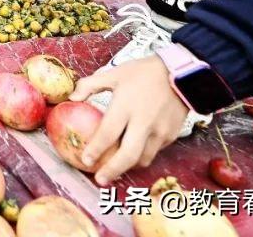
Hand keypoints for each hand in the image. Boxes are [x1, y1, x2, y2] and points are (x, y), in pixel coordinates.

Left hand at [69, 55, 189, 183]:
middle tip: (100, 179)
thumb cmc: (143, 73)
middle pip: (128, 155)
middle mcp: (144, 122)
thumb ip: (90, 85)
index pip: (108, 133)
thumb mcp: (114, 74)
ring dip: (128, 166)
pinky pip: (154, 151)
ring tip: (115, 168)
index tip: (85, 160)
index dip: (96, 149)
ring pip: (143, 158)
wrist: (182, 73)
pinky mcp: (172, 135)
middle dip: (112, 170)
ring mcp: (160, 131)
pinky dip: (142, 155)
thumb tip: (71, 98)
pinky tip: (133, 153)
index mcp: (126, 105)